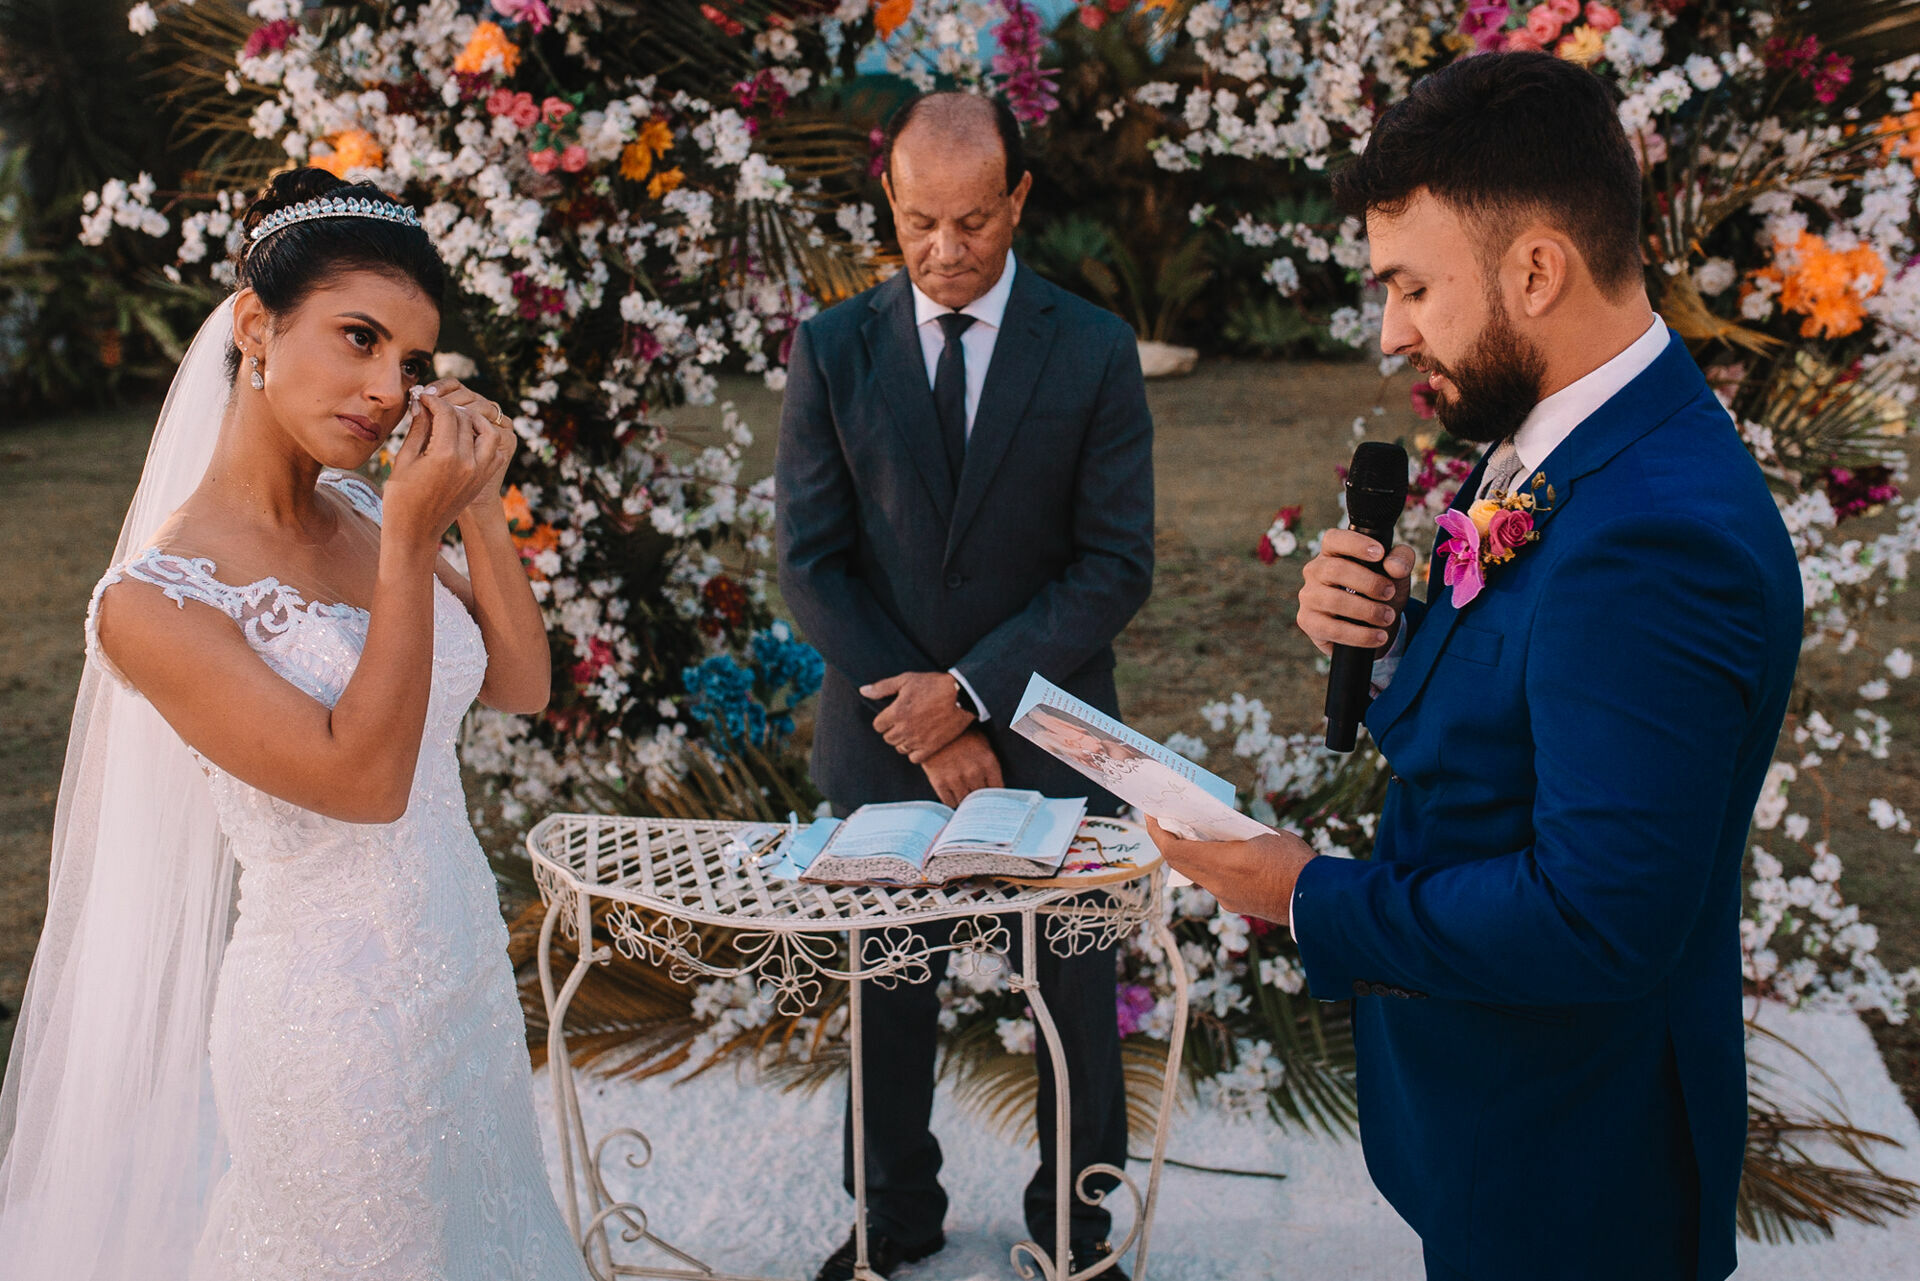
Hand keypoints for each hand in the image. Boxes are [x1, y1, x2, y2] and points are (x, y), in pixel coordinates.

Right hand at [382, 387, 491, 546]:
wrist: (416, 532)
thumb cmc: (401, 497)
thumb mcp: (404, 460)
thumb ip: (418, 429)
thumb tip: (422, 405)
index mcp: (445, 455)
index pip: (446, 413)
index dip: (434, 401)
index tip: (424, 397)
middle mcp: (467, 462)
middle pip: (466, 419)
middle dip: (449, 407)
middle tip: (435, 405)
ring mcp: (478, 471)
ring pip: (487, 432)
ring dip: (473, 420)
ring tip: (455, 417)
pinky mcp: (482, 479)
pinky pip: (492, 452)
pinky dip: (484, 440)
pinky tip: (467, 438)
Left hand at [863, 670, 975, 763]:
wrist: (962, 696)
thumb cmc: (933, 685)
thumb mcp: (906, 680)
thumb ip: (882, 687)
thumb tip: (862, 691)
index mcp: (895, 713)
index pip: (878, 726)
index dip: (884, 719)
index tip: (894, 714)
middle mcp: (904, 729)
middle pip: (888, 738)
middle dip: (893, 730)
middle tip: (906, 720)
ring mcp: (917, 740)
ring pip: (900, 748)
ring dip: (904, 741)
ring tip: (914, 730)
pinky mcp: (931, 748)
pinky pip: (914, 758)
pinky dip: (915, 752)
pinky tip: (921, 741)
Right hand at [920, 727, 1002, 806]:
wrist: (934, 726)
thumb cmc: (962, 735)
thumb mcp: (983, 744)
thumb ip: (990, 766)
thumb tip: (996, 787)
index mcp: (988, 763)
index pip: (997, 790)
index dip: (994, 796)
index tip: (991, 798)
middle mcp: (974, 773)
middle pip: (981, 799)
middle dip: (979, 801)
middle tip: (977, 802)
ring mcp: (956, 779)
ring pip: (965, 803)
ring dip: (966, 804)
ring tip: (965, 800)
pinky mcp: (940, 782)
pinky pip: (950, 803)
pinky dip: (952, 803)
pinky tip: (954, 797)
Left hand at [1145, 819, 1314, 922]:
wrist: (1318, 901)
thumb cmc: (1296, 862)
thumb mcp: (1264, 835)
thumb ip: (1237, 832)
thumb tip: (1222, 830)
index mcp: (1222, 863)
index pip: (1174, 850)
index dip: (1158, 832)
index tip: (1151, 815)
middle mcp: (1218, 885)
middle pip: (1179, 863)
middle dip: (1169, 841)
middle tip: (1168, 821)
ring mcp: (1226, 899)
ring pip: (1197, 875)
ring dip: (1191, 855)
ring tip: (1195, 834)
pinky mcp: (1237, 906)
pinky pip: (1214, 884)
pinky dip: (1211, 867)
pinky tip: (1223, 855)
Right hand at [1297, 530, 1417, 657]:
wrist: (1370, 628)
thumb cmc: (1379, 592)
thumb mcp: (1396, 574)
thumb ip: (1401, 560)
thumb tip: (1393, 566)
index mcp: (1332, 552)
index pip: (1334, 539)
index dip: (1355, 544)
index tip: (1379, 554)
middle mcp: (1315, 571)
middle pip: (1335, 570)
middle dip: (1368, 582)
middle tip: (1390, 593)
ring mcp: (1309, 596)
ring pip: (1333, 600)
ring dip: (1366, 610)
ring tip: (1388, 617)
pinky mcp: (1308, 621)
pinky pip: (1332, 629)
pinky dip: (1360, 635)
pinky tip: (1378, 636)